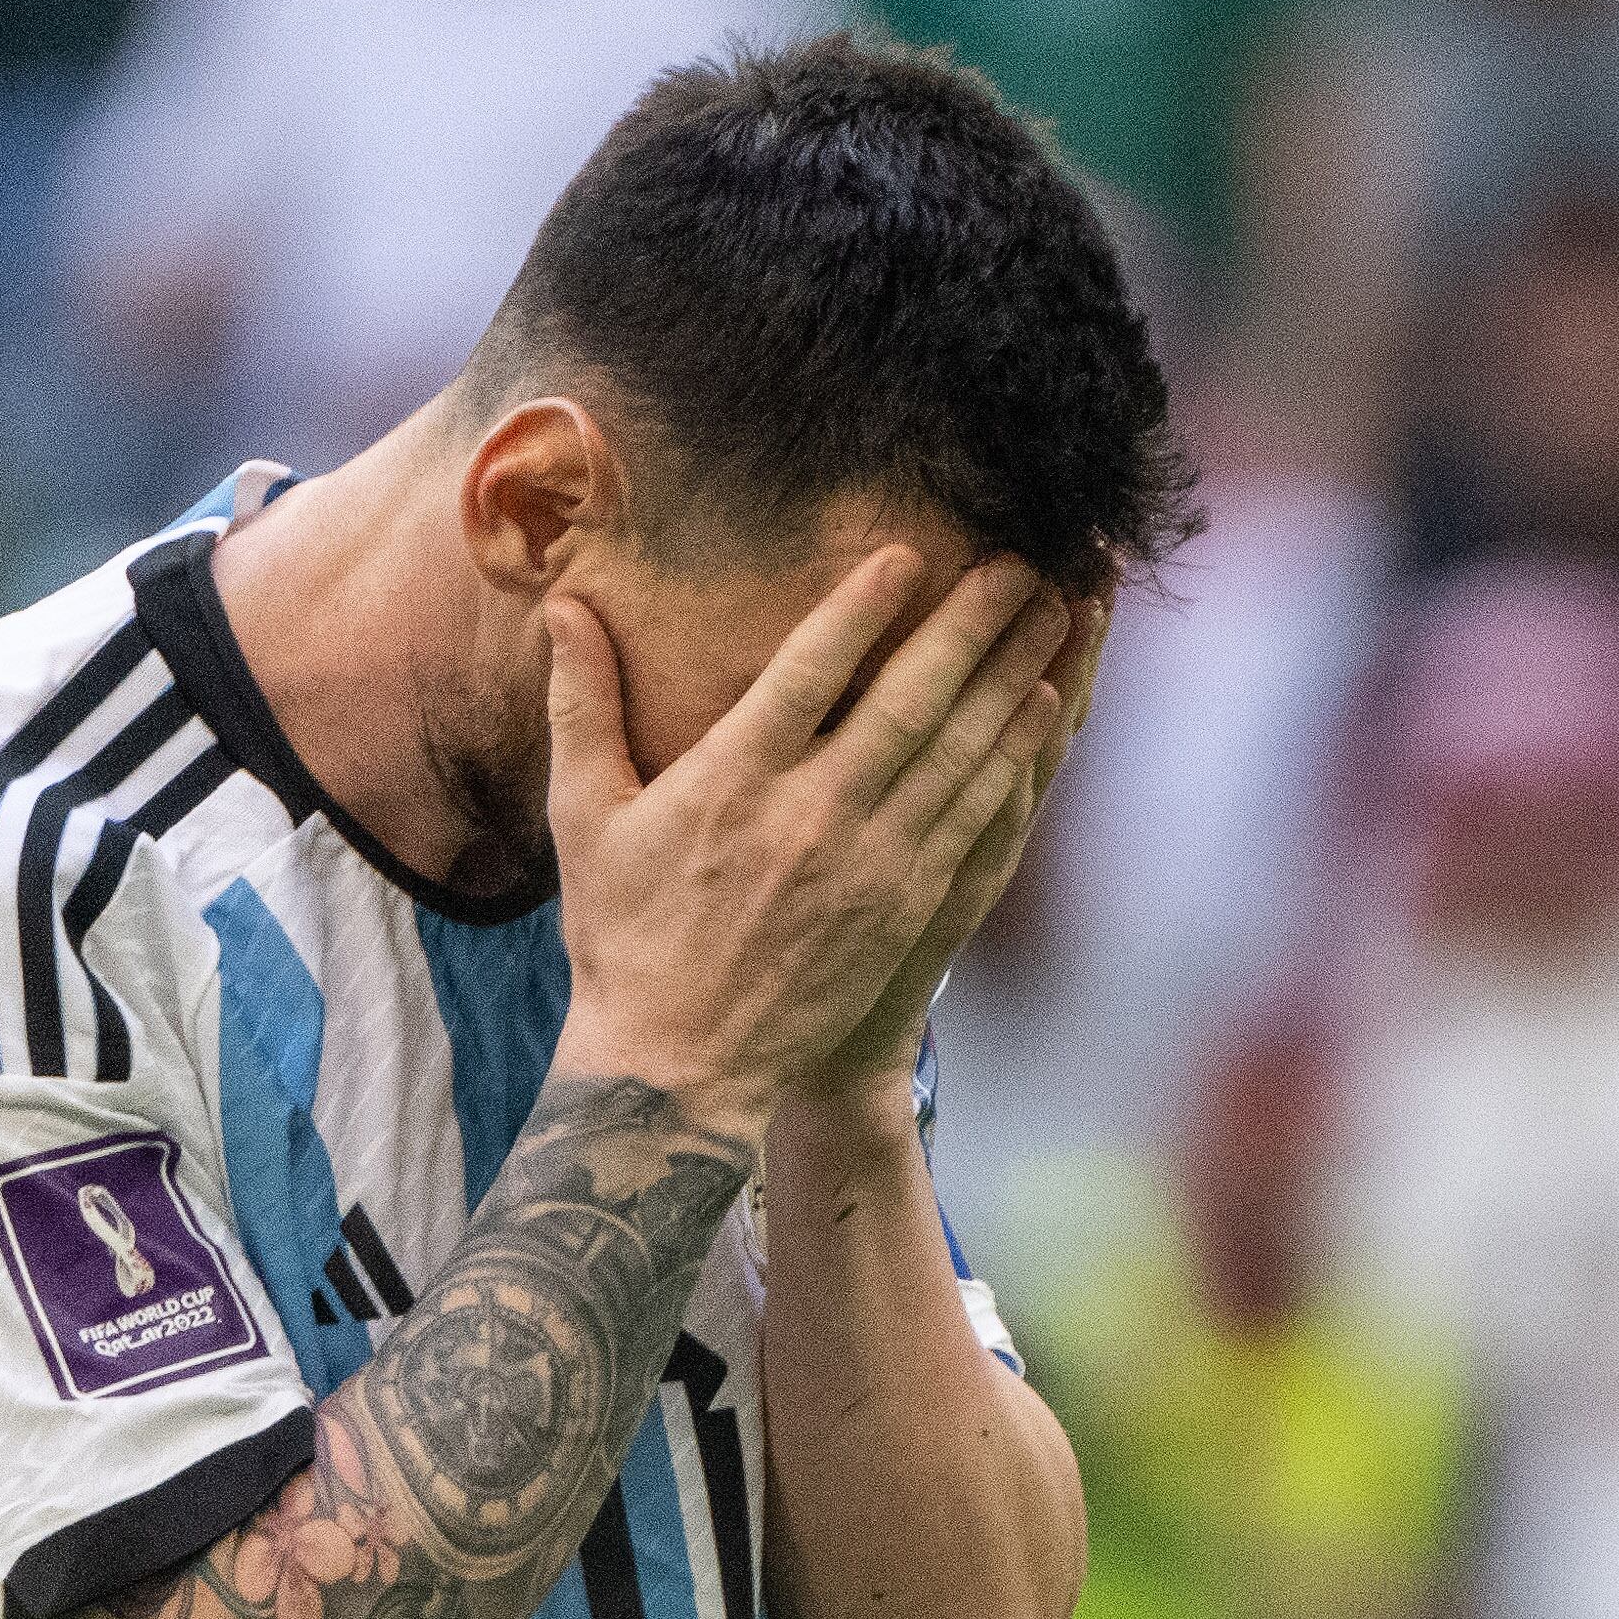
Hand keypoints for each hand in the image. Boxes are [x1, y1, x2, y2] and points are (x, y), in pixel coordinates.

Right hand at [542, 547, 1071, 1145]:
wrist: (677, 1068)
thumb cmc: (622, 937)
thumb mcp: (583, 816)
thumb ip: (582, 702)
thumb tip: (563, 605)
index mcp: (730, 780)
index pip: (807, 671)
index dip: (860, 607)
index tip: (906, 551)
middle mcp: (810, 813)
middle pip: (910, 699)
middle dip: (972, 623)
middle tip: (1022, 560)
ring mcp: (869, 862)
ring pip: (958, 749)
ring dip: (1012, 672)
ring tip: (1055, 609)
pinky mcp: (906, 903)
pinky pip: (973, 813)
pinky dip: (1012, 754)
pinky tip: (1042, 706)